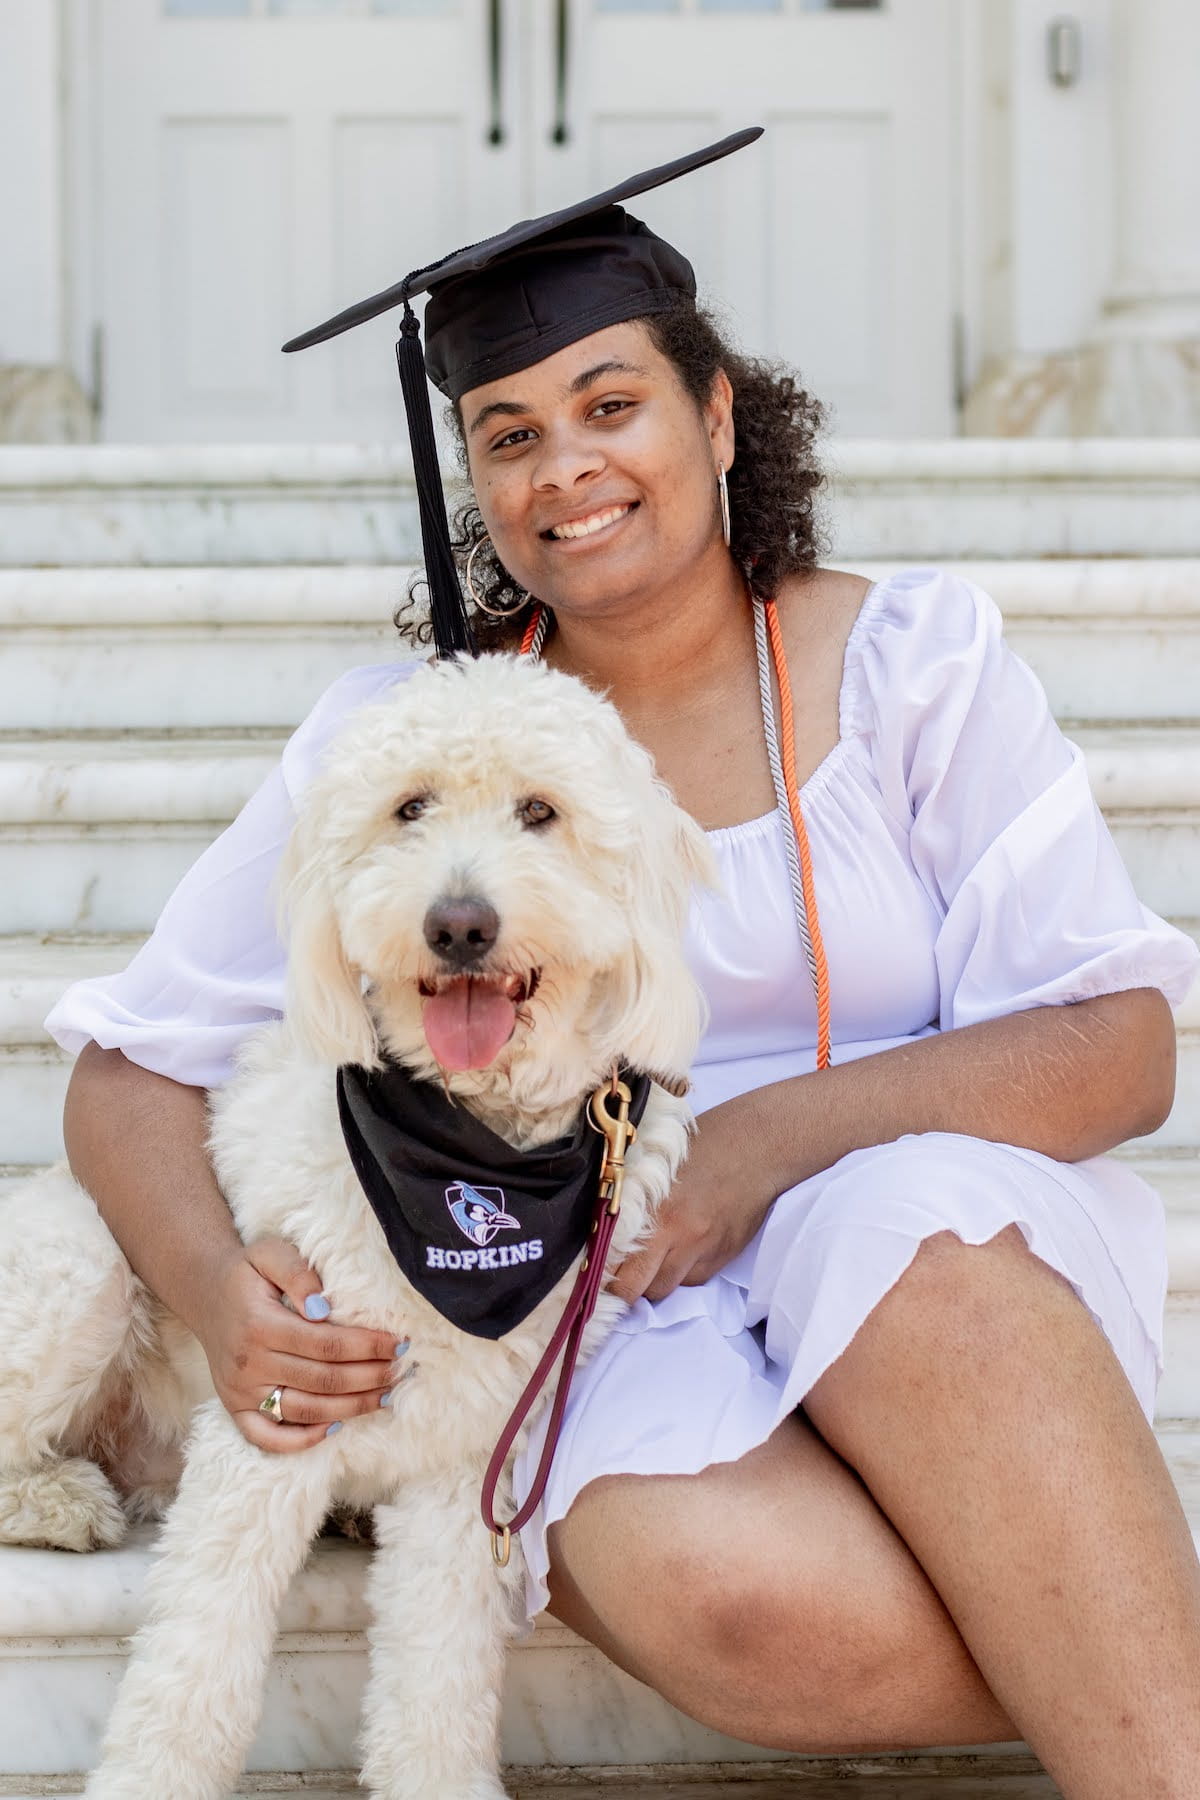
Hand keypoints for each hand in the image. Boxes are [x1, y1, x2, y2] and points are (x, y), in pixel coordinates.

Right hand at [196, 1236, 406, 1452]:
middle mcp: (249, 1364)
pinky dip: (302, 1441)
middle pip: (323, 1380)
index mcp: (260, 1326)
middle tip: (401, 1370)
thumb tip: (323, 1308)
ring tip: (384, 1395)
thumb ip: (298, 1273)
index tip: (399, 1343)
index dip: (368, 1347)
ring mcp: (240, 1391)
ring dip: (350, 1408)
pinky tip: (336, 1427)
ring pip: (305, 1411)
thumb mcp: (269, 1253)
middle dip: (369, 1377)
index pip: (327, 1344)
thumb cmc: (247, 1272)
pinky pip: (267, 1438)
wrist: (205, 1292)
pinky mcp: (234, 1408)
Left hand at [608, 1097, 779, 1303]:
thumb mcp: (657, 1164)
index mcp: (652, 1211)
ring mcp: (702, 1252)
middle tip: (617, 1277)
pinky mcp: (722, 1257)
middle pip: (637, 1289)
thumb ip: (634, 1199)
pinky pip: (693, 1280)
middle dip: (624, 1289)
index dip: (600, 1273)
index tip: (591, 1274)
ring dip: (654, 1280)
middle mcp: (676, 1237)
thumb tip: (605, 1225)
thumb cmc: (705, 1144)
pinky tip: (685, 1247)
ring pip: (665, 1289)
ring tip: (653, 1258)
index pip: (613, 1261)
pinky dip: (683, 1272)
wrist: (759, 1147)